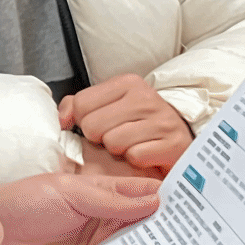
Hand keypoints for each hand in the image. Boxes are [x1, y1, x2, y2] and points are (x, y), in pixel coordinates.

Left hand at [0, 172, 159, 244]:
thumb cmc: (25, 202)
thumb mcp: (68, 192)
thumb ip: (110, 199)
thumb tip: (155, 202)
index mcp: (106, 198)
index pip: (146, 199)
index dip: (171, 205)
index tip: (203, 214)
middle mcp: (107, 226)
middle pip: (147, 234)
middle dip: (171, 241)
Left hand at [59, 74, 191, 176]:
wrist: (181, 140)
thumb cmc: (140, 124)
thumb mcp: (111, 106)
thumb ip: (79, 106)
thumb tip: (62, 119)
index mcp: (127, 83)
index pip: (82, 103)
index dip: (82, 120)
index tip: (95, 125)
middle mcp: (145, 97)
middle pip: (93, 126)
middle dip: (100, 138)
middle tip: (116, 136)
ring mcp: (161, 120)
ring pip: (113, 142)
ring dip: (118, 151)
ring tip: (131, 145)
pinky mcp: (172, 144)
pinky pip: (134, 157)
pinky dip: (136, 161)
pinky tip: (145, 154)